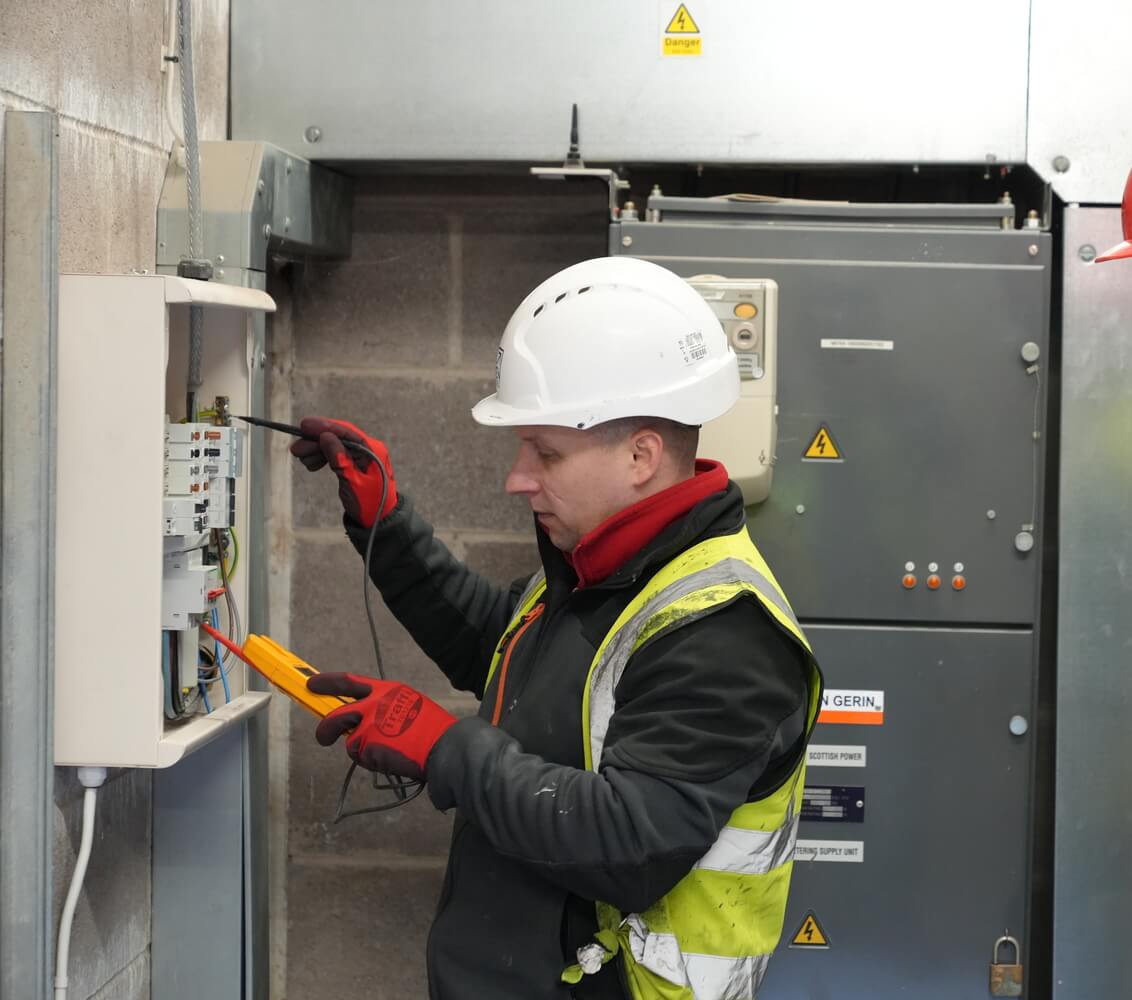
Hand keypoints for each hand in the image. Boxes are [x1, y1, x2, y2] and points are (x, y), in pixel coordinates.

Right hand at [290, 416, 397, 526]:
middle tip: (296, 449)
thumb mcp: (353, 482)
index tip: (304, 425)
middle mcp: (369, 449)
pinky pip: (335, 454)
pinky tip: (311, 464)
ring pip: (334, 445)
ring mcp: (361, 456)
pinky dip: (322, 457)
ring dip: (316, 449)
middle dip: (316, 440)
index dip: (324, 427)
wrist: (378, 521)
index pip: (347, 432)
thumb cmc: (369, 504)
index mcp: (373, 451)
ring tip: (302, 458)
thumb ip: (340, 459)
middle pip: (338, 437)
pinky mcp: (354, 464)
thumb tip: (325, 436)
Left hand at [306, 673, 455, 780]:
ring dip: (363, 750)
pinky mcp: (368, 745)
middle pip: (336, 715)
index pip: (350, 682)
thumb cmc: (433, 730)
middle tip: (323, 736)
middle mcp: (374, 703)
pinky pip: (362, 757)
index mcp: (386, 690)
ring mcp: (369, 724)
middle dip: (326, 728)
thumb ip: (386, 707)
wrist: (445, 747)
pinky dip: (372, 761)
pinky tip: (392, 759)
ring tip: (388, 753)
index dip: (328, 682)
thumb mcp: (410, 704)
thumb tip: (366, 719)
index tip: (312, 684)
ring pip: (352, 741)